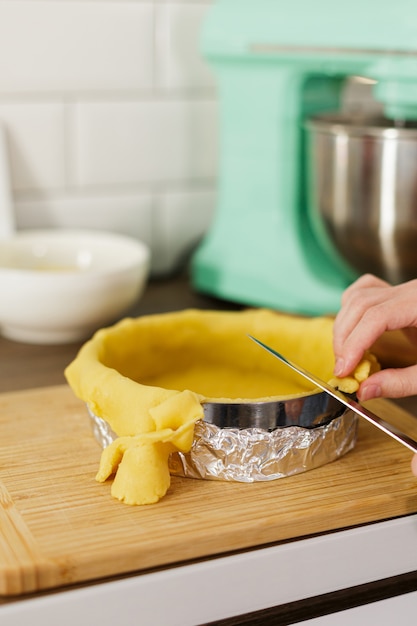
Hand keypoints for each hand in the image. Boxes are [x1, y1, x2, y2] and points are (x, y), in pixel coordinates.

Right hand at [333, 274, 416, 400]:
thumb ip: (401, 382)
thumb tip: (364, 391)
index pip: (376, 317)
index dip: (354, 343)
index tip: (344, 370)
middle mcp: (413, 291)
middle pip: (361, 304)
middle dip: (344, 337)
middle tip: (343, 369)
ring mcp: (406, 290)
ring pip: (359, 296)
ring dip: (345, 325)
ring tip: (348, 355)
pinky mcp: (401, 296)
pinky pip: (367, 291)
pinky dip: (353, 309)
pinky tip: (355, 331)